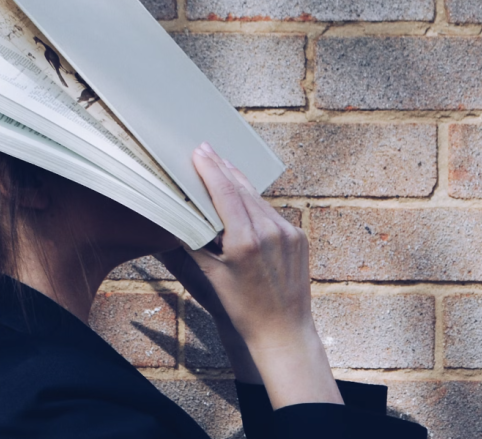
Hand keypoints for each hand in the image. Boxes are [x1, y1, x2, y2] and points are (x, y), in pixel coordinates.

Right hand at [172, 142, 340, 407]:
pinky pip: (272, 213)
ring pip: (258, 199)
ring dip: (239, 183)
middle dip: (223, 169)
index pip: (225, 194)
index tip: (200, 151)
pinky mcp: (299, 237)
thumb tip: (182, 219)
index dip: (211, 170)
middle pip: (242, 190)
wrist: (283, 330)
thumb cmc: (245, 309)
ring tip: (222, 166)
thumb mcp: (214, 277)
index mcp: (246, 241)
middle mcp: (270, 231)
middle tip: (206, 149)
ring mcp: (288, 232)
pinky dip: (255, 203)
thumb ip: (197, 244)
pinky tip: (243, 197)